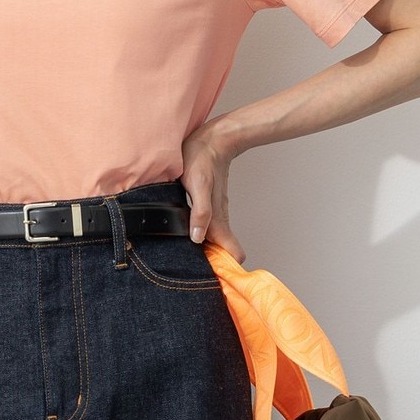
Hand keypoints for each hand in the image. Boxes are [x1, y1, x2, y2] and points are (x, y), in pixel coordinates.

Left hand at [180, 116, 244, 262]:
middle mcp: (219, 220)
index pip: (233, 254)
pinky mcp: (208, 207)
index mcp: (218, 219)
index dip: (227, 269)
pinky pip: (207, 229)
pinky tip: (186, 237)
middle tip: (192, 276)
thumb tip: (197, 238)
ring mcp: (215, 214)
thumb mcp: (198, 183)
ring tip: (187, 262)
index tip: (213, 280)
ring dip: (205, 253)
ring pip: (214, 241)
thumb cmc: (203, 158)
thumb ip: (200, 210)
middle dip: (213, 267)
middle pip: (222, 253)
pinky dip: (200, 238)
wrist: (213, 139)